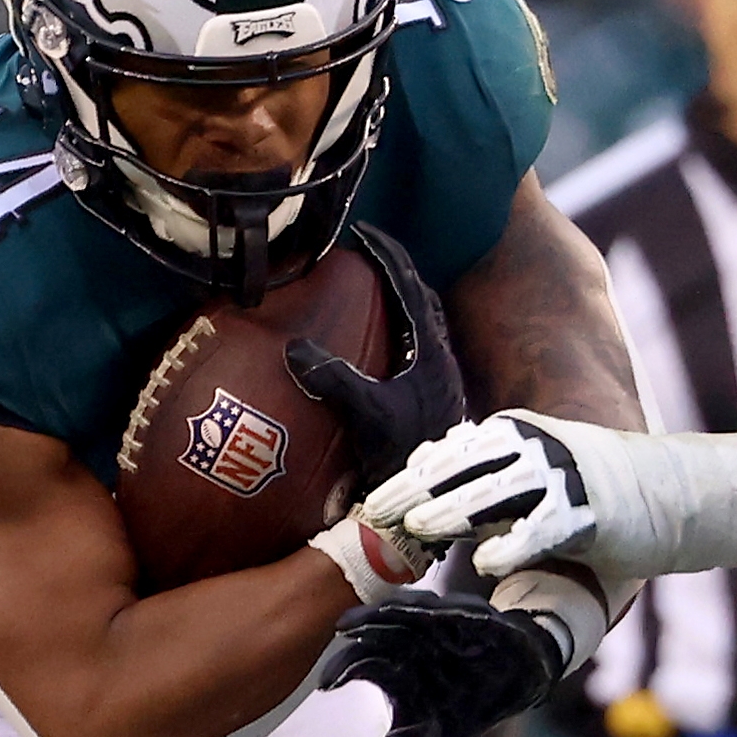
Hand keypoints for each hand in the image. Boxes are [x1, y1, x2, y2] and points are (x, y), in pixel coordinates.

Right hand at [286, 224, 467, 494]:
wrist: (430, 504)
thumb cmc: (403, 459)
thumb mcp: (367, 415)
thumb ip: (333, 379)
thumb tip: (295, 349)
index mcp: (431, 352)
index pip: (410, 285)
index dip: (386, 254)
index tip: (362, 232)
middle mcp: (441, 359)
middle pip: (421, 296)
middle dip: (394, 270)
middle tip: (364, 256)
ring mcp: (439, 378)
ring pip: (422, 322)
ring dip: (398, 300)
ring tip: (367, 290)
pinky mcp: (433, 397)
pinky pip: (415, 347)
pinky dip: (395, 331)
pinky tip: (374, 343)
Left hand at [321, 586, 563, 736]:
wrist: (511, 681)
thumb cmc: (455, 709)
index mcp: (389, 669)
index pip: (357, 663)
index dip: (339, 670)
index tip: (323, 687)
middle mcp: (408, 642)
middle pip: (379, 630)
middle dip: (363, 628)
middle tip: (344, 633)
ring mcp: (441, 627)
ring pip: (414, 610)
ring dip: (398, 609)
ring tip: (387, 612)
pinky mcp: (476, 620)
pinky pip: (462, 613)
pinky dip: (455, 613)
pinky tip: (447, 614)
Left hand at [364, 414, 736, 586]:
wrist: (675, 493)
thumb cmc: (594, 493)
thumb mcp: (530, 478)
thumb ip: (483, 478)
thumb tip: (423, 479)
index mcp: (512, 436)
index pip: (446, 458)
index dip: (405, 482)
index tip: (368, 507)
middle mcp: (532, 450)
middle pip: (458, 471)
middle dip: (412, 494)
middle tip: (372, 519)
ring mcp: (562, 478)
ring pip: (494, 494)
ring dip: (452, 511)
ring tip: (417, 531)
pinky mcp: (592, 512)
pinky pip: (545, 529)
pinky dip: (514, 544)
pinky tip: (484, 563)